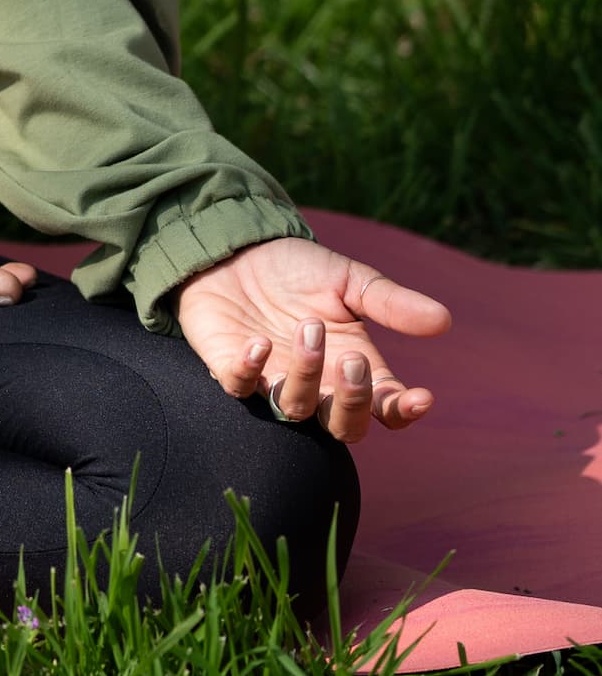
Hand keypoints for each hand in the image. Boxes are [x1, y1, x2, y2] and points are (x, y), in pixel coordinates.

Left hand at [175, 234, 449, 443]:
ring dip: (306, 374)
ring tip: (309, 326)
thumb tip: (443, 320)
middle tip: (353, 359)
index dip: (403, 411)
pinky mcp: (231, 368)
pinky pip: (241, 387)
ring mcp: (273, 381)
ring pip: (296, 409)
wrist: (239, 249)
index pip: (385, 408)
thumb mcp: (349, 280)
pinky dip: (250, 371)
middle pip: (344, 426)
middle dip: (353, 401)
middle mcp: (317, 385)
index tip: (420, 398)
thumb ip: (390, 303)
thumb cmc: (298, 270)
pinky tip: (259, 344)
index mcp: (352, 367)